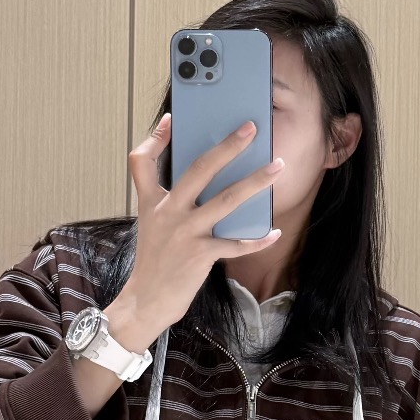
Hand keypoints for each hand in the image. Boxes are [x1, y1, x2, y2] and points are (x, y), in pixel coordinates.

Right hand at [115, 112, 284, 341]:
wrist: (146, 300)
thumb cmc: (154, 261)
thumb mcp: (150, 224)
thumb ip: (166, 200)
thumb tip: (196, 179)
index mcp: (153, 202)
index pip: (142, 161)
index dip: (156, 138)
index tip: (173, 120)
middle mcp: (169, 212)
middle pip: (200, 169)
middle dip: (228, 146)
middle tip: (251, 129)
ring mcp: (186, 232)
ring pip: (227, 200)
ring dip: (256, 182)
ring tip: (277, 168)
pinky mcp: (200, 255)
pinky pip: (235, 244)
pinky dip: (257, 240)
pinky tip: (274, 233)